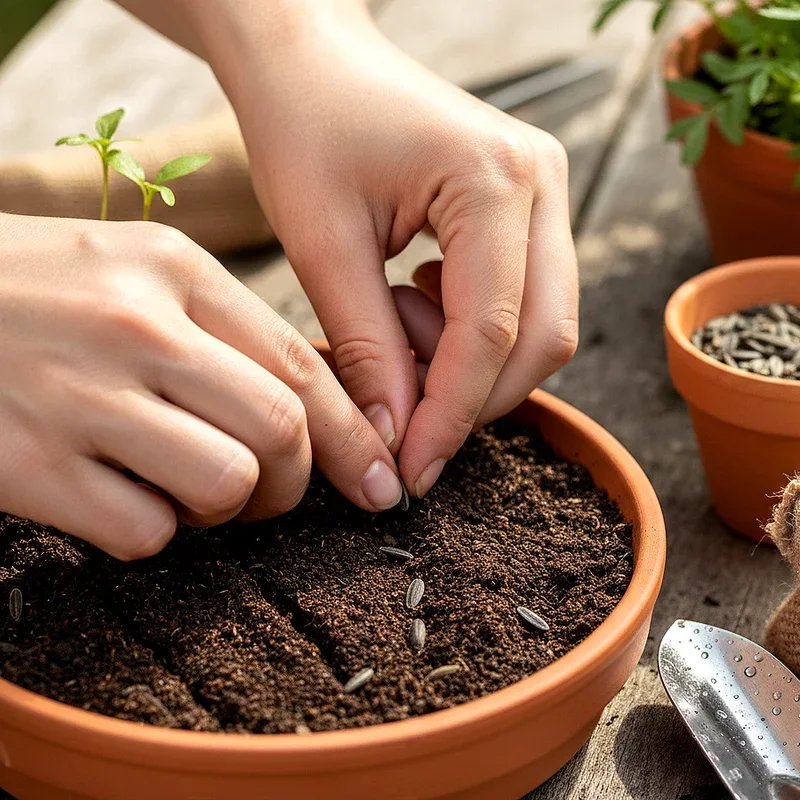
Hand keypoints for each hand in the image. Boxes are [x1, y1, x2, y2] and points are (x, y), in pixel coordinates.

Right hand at [0, 213, 401, 558]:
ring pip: (227, 484)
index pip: (305, 366)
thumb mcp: (134, 274)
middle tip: (274, 493)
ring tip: (189, 491)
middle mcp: (136, 326)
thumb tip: (323, 403)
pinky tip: (116, 495)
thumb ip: (226, 332)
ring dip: (227, 509)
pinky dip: (150, 531)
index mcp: (174, 269)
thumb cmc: (38, 293)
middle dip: (299, 482)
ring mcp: (80, 396)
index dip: (357, 435)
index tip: (380, 479)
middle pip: (283, 431)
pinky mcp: (30, 466)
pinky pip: (145, 531)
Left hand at [201, 2, 578, 496]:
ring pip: (543, 325)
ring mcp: (544, 191)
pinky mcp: (527, 206)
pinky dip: (475, 332)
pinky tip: (414, 303)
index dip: (451, 415)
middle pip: (542, 337)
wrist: (310, 58)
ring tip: (393, 329)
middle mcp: (542, 182)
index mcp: (494, 181)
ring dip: (472, 363)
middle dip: (472, 398)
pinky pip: (526, 298)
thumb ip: (367, 348)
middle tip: (400, 415)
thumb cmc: (303, 126)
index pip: (492, 332)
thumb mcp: (323, 244)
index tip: (412, 472)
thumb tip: (397, 442)